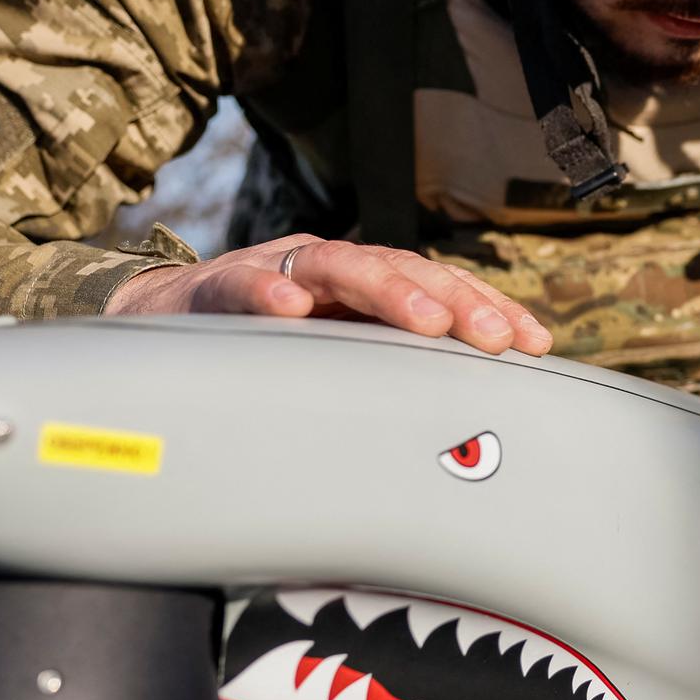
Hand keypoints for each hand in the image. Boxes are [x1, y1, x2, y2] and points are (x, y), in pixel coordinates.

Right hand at [104, 234, 553, 356]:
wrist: (164, 322)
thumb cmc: (265, 347)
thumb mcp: (337, 361)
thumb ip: (390, 379)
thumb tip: (469, 433)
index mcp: (368, 287)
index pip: (441, 289)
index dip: (490, 310)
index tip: (535, 343)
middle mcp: (333, 269)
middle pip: (405, 270)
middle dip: (455, 303)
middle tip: (491, 339)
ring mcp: (279, 269)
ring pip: (340, 265)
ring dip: (387, 290)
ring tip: (426, 320)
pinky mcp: (219, 285)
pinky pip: (244, 283)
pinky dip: (268, 291)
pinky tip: (292, 309)